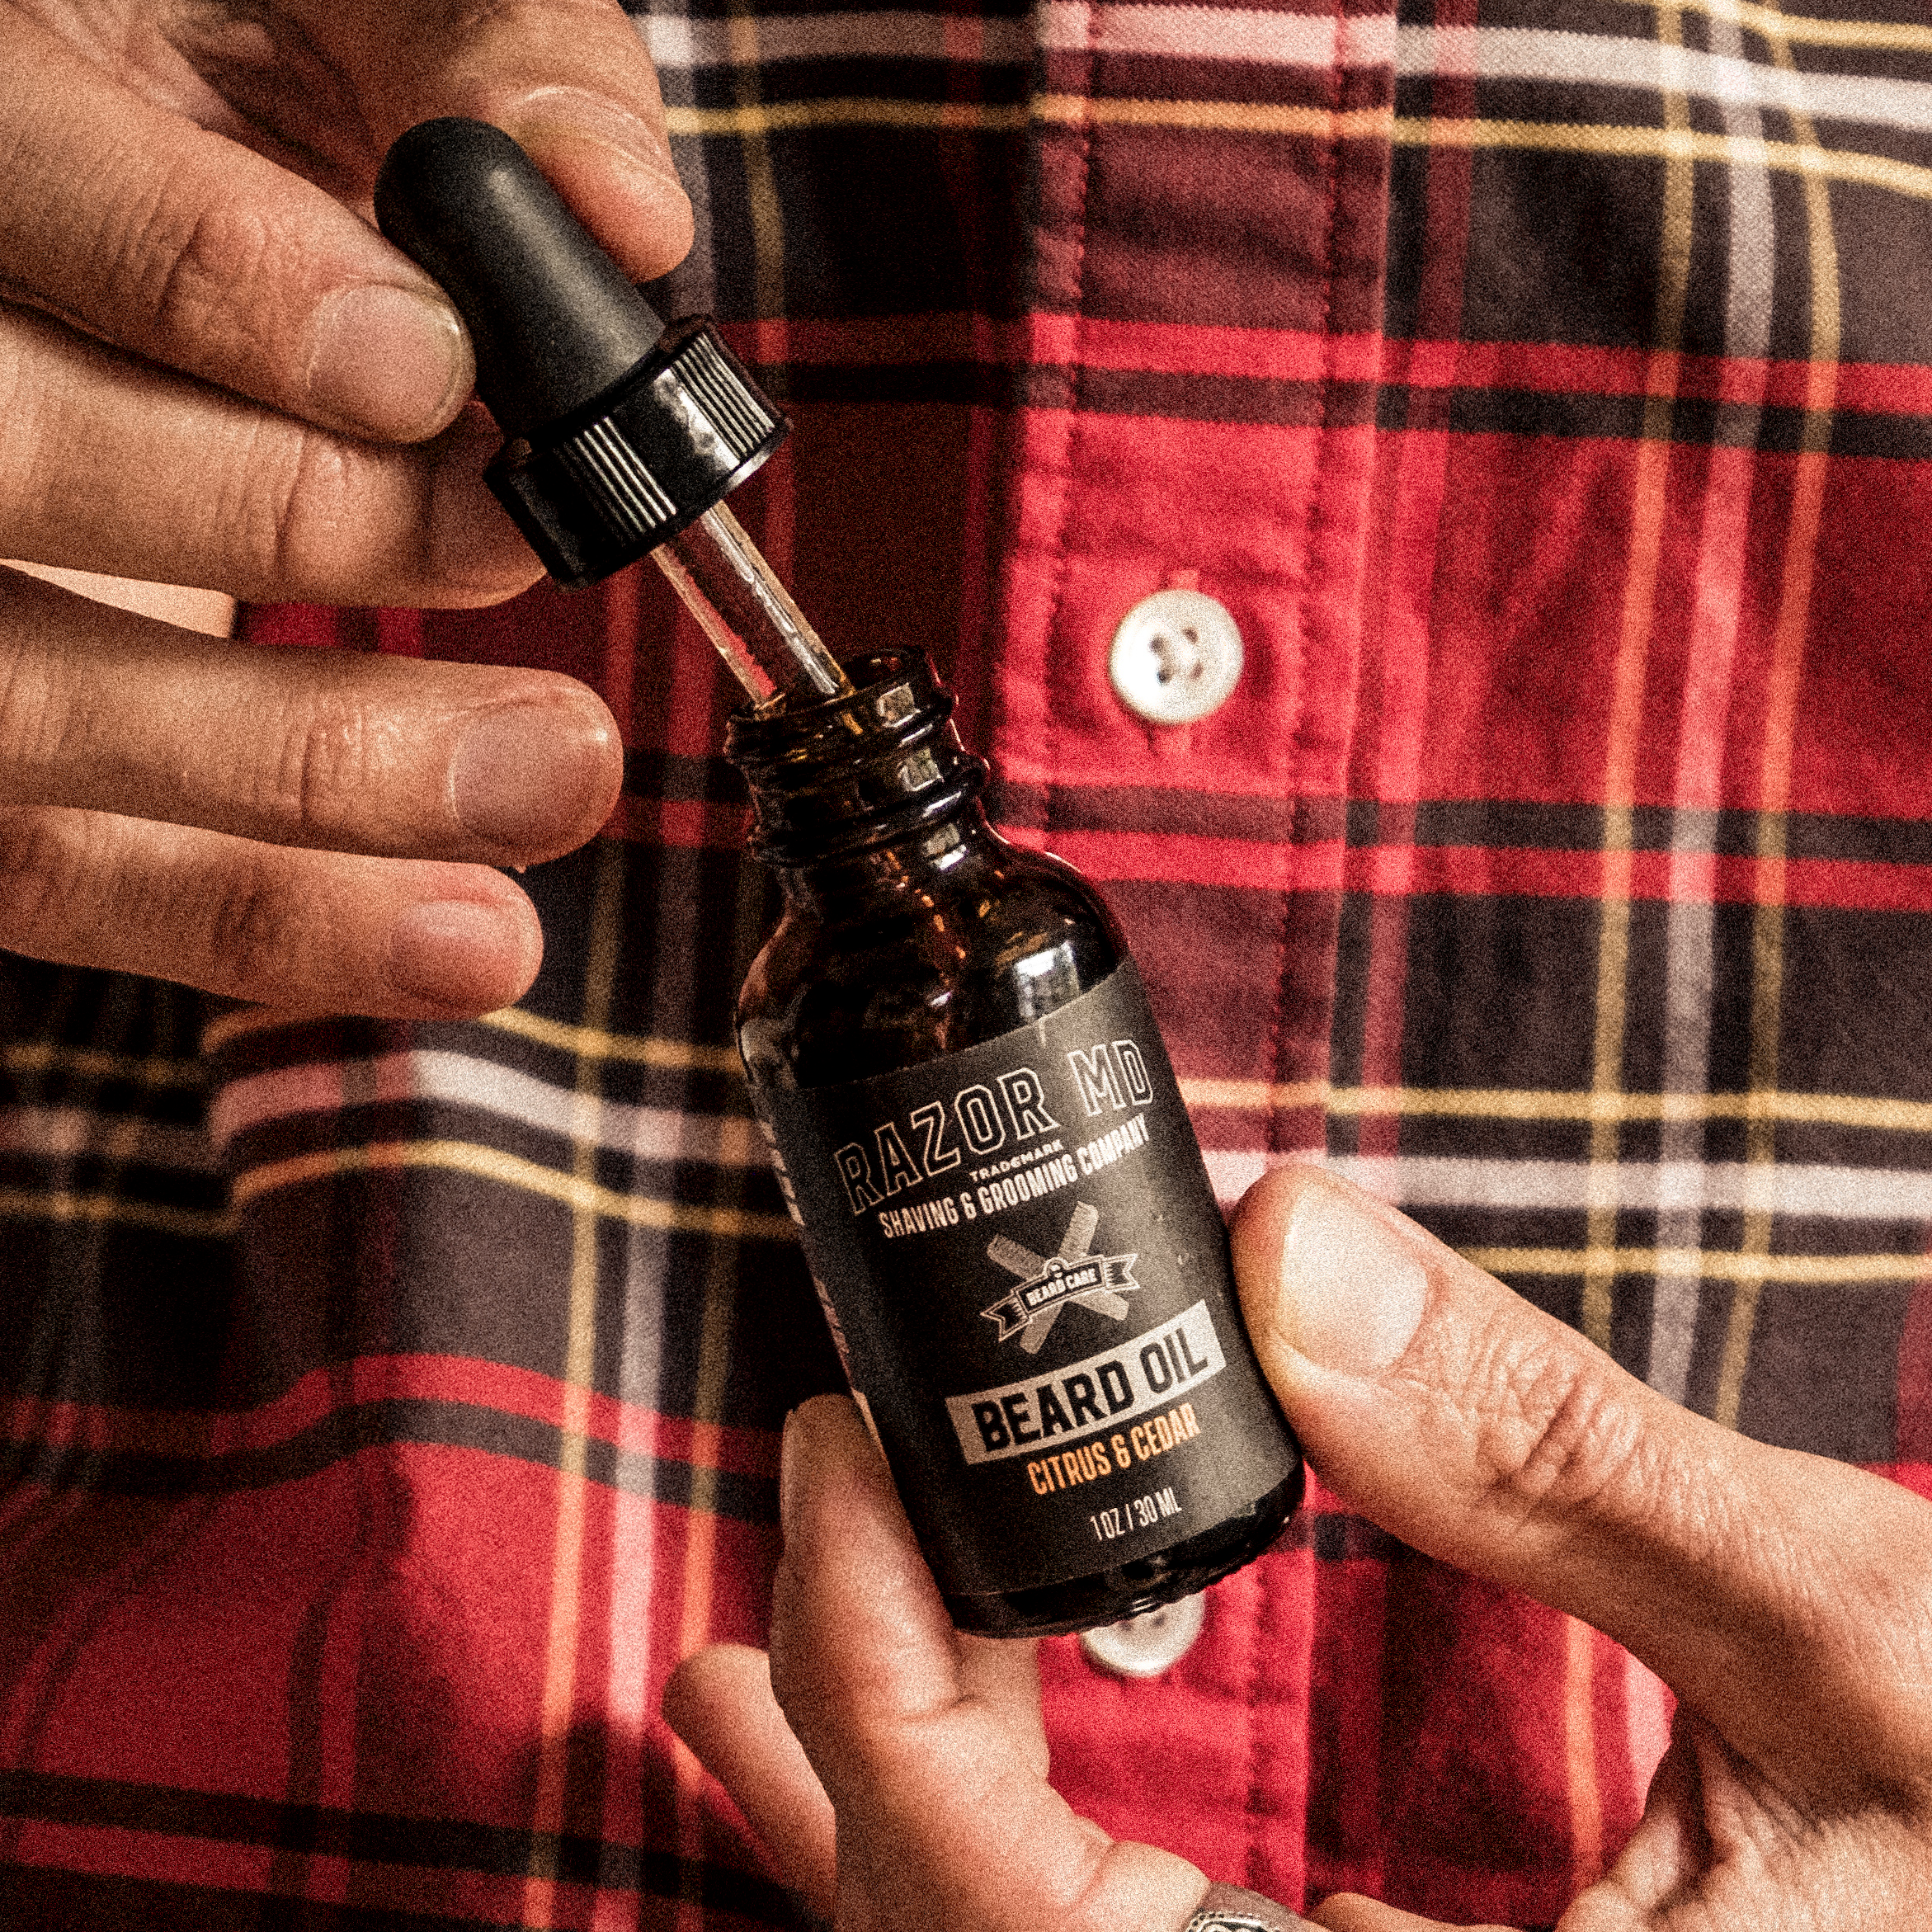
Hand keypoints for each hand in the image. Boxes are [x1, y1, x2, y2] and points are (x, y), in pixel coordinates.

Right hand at [0, 0, 690, 1012]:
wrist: (102, 258)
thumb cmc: (215, 112)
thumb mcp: (324, 27)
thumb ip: (475, 66)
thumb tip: (624, 216)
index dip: (206, 277)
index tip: (431, 362)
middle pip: (0, 454)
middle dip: (282, 510)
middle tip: (512, 532)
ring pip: (29, 709)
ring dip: (314, 773)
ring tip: (554, 774)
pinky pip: (75, 872)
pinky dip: (278, 924)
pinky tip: (469, 938)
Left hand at [666, 1166, 1931, 1929]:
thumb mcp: (1854, 1645)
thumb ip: (1569, 1466)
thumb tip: (1288, 1245)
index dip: (876, 1700)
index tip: (841, 1457)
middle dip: (852, 1723)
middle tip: (839, 1475)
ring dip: (872, 1810)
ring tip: (759, 1656)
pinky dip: (983, 1853)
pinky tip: (939, 1749)